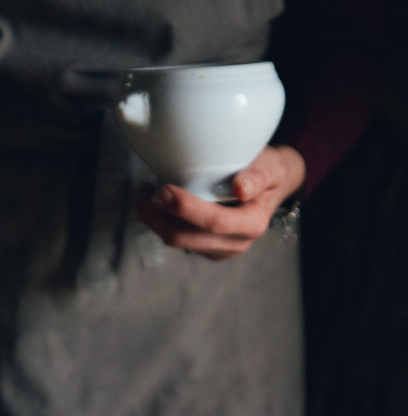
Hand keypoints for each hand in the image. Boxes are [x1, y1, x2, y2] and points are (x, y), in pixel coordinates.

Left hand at [137, 144, 305, 260]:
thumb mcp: (271, 165)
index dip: (186, 208)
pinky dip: (164, 222)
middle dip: (157, 217)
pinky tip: (161, 202)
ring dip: (156, 219)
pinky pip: (178, 240)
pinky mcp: (206, 250)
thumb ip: (258, 175)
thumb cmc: (267, 171)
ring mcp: (219, 250)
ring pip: (176, 242)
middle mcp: (236, 243)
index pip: (215, 222)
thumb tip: (241, 188)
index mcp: (252, 224)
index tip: (164, 189)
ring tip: (147, 191)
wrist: (269, 187)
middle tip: (144, 190)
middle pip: (185, 238)